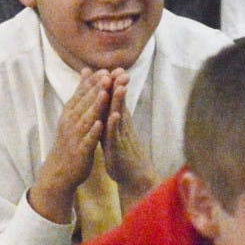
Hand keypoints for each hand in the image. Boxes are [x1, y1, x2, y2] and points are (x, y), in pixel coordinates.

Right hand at [29, 69, 110, 222]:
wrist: (60, 171)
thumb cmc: (70, 140)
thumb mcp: (73, 113)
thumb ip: (81, 92)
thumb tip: (86, 70)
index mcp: (70, 112)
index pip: (82, 94)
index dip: (93, 82)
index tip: (105, 69)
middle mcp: (70, 122)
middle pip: (84, 103)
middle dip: (96, 89)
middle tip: (107, 75)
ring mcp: (75, 136)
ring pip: (86, 119)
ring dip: (95, 106)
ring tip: (105, 94)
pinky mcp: (80, 151)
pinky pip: (87, 140)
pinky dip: (93, 132)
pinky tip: (100, 124)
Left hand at [102, 69, 156, 210]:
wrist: (133, 177)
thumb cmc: (124, 153)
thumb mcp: (117, 131)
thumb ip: (113, 115)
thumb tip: (111, 99)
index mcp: (118, 121)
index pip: (115, 100)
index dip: (113, 84)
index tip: (113, 67)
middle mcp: (121, 127)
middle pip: (119, 103)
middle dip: (119, 86)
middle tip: (120, 69)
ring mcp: (121, 137)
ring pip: (119, 116)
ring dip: (119, 101)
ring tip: (119, 85)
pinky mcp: (118, 150)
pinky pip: (116, 136)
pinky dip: (115, 126)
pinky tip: (114, 115)